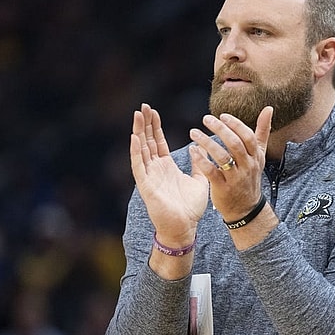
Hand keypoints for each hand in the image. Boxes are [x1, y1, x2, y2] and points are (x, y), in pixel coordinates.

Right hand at [130, 103, 208, 245]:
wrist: (185, 227)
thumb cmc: (190, 208)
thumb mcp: (199, 181)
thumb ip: (199, 164)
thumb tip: (198, 148)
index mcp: (166, 167)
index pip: (158, 142)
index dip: (155, 126)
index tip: (153, 111)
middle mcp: (155, 169)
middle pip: (148, 141)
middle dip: (145, 124)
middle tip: (143, 106)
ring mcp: (149, 176)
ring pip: (141, 150)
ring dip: (139, 132)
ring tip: (137, 115)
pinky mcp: (146, 185)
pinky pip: (139, 166)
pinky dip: (136, 151)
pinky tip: (134, 138)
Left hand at [189, 106, 272, 221]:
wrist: (246, 208)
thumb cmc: (249, 177)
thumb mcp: (259, 155)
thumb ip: (262, 131)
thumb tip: (269, 108)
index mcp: (256, 156)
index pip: (248, 136)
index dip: (235, 124)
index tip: (222, 115)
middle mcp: (248, 166)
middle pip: (235, 144)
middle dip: (220, 129)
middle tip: (206, 119)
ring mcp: (236, 178)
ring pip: (222, 157)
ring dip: (206, 142)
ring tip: (193, 133)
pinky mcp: (223, 188)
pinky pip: (211, 172)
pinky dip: (201, 160)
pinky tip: (193, 151)